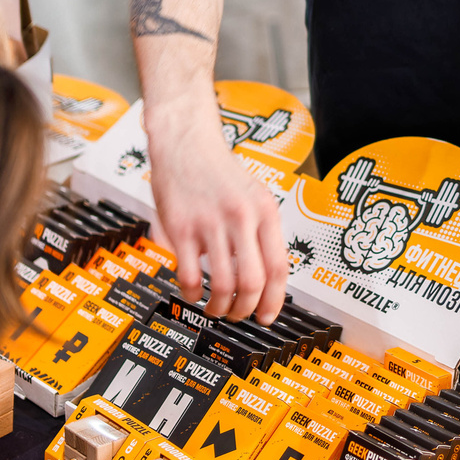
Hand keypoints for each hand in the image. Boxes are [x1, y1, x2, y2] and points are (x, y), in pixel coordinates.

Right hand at [144, 99, 286, 321]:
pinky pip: (190, 274)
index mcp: (265, 211)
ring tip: (215, 308)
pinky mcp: (181, 227)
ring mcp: (210, 223)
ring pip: (222, 283)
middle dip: (246, 309)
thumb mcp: (254, 195)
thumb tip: (267, 276)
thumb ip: (261, 231)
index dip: (275, 300)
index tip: (268, 316)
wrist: (185, 142)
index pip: (279, 267)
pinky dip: (191, 293)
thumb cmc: (217, 170)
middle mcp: (241, 217)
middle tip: (238, 315)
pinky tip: (191, 293)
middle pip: (253, 281)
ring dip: (219, 306)